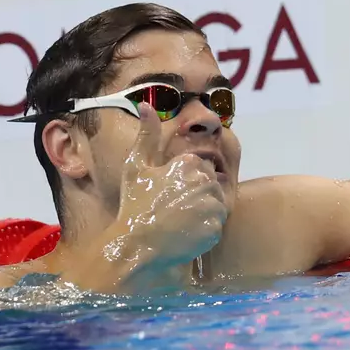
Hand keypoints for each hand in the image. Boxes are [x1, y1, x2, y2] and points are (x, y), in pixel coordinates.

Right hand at [117, 102, 228, 264]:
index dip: (186, 184)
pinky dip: (203, 233)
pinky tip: (184, 235)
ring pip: (216, 207)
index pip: (202, 170)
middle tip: (174, 212)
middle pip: (211, 188)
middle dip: (197, 198)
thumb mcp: (136, 166)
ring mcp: (212, 206)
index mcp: (190, 163)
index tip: (169, 196)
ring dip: (202, 215)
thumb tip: (146, 104)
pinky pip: (215, 228)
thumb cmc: (134, 205)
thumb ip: (147, 135)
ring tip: (179, 223)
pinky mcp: (215, 229)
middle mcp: (205, 181)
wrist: (135, 245)